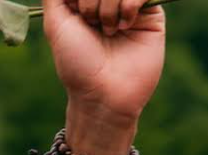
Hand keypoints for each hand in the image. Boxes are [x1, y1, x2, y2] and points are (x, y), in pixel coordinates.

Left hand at [45, 0, 165, 148]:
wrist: (105, 93)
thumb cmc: (76, 62)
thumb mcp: (55, 23)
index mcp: (82, 1)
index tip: (80, 13)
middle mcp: (106, 1)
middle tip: (91, 21)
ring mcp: (129, 6)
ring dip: (109, 3)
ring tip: (108, 30)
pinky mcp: (151, 13)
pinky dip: (128, 4)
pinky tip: (123, 25)